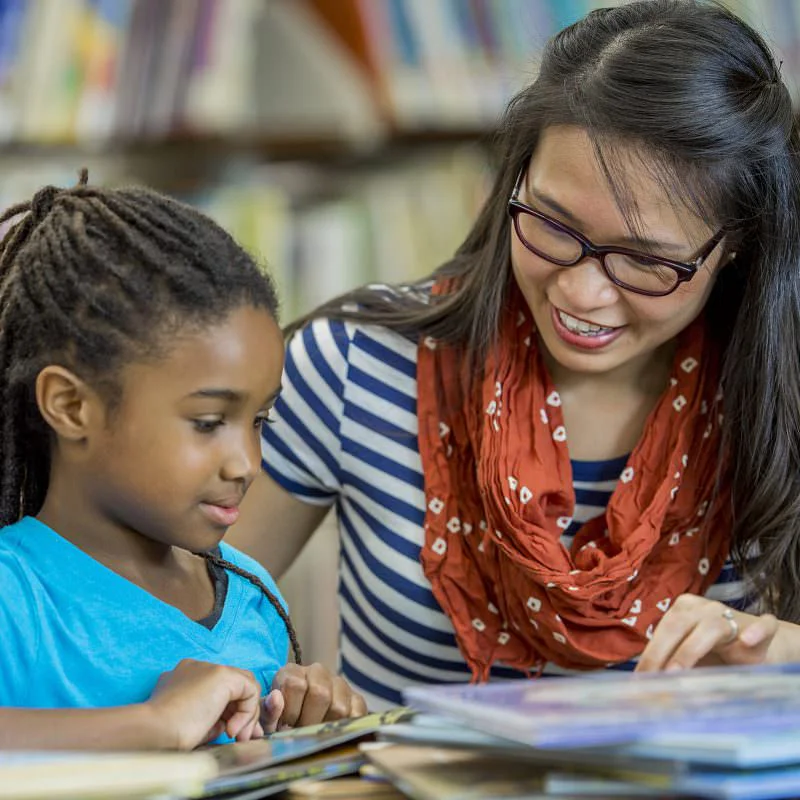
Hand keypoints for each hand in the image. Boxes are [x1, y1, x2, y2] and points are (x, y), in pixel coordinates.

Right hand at [147, 659, 263, 749]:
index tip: (231, 734)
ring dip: (246, 714)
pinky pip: (249, 689)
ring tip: (236, 736)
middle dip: (242, 713)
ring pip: (244, 686)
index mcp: (184, 677)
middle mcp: (198, 668)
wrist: (154, 729)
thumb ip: (211, 720)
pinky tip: (231, 729)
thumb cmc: (166, 734)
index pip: (217, 691)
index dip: (229, 713)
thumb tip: (228, 724)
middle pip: (233, 686)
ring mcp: (210, 668)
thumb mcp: (192, 725)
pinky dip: (246, 711)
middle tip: (242, 737)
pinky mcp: (222, 675)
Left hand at [266, 662, 367, 729]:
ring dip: (325, 727)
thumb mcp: (267, 717)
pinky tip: (331, 733)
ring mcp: (339, 684)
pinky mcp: (356, 699)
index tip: (284, 726)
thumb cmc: (280, 720)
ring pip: (339, 707)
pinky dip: (345, 729)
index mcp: (292, 672)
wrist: (300, 723)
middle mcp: (317, 672)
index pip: (295, 684)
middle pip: (320, 693)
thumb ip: (268, 710)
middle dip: (308, 721)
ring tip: (314, 735)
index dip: (289, 711)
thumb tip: (276, 699)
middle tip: (301, 734)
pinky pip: (356, 715)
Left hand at [636, 594, 778, 671]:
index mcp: (684, 610)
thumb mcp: (693, 658)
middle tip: (652, 679)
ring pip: (710, 627)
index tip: (639, 679)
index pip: (662, 630)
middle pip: (677, 625)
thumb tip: (647, 685)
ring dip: (691, 649)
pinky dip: (756, 631)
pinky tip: (747, 641)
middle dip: (661, 653)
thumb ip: (672, 665)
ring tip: (676, 671)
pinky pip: (763, 625)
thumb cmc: (719, 653)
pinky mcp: (764, 627)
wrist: (764, 646)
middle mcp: (705, 607)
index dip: (650, 654)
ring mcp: (734, 615)